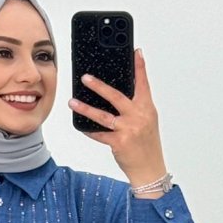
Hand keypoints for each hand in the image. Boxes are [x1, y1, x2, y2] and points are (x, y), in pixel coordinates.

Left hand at [68, 48, 166, 183]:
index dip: (140, 67)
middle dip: (99, 86)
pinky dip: (89, 130)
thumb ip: (137, 107)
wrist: (150, 170)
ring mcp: (128, 129)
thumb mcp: (148, 122)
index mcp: (147, 109)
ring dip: (85, 108)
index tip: (136, 52)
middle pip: (116, 96)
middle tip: (86, 77)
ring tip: (73, 102)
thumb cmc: (148, 146)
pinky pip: (99, 134)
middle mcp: (138, 117)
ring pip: (103, 115)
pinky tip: (81, 125)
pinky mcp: (119, 142)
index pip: (143, 84)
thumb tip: (120, 96)